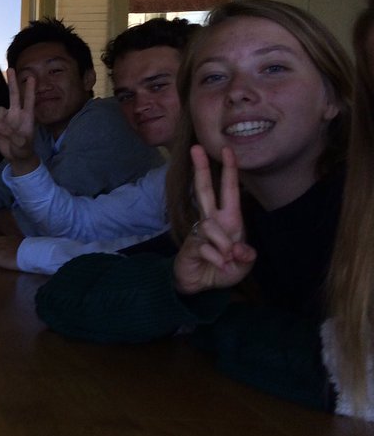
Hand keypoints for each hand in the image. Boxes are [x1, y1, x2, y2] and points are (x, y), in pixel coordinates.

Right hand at [0, 69, 39, 173]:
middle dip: (12, 82)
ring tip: (3, 133)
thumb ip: (15, 136)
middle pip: (14, 94)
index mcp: (27, 116)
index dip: (29, 89)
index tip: (31, 77)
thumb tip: (3, 128)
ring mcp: (6, 118)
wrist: (15, 156)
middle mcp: (16, 113)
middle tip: (11, 68)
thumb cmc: (23, 149)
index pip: (29, 100)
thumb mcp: (23, 145)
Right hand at [174, 146, 255, 294]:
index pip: (229, 191)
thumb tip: (237, 248)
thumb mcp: (243, 266)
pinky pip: (206, 247)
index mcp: (229, 220)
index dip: (229, 170)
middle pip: (204, 190)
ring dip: (224, 247)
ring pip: (212, 226)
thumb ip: (245, 255)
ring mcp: (199, 231)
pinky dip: (216, 259)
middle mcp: (212, 221)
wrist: (200, 287)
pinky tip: (217, 266)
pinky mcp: (190, 244)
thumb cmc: (222, 270)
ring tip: (226, 261)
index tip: (227, 149)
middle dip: (201, 168)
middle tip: (196, 148)